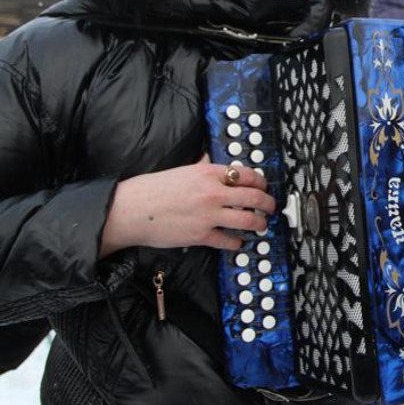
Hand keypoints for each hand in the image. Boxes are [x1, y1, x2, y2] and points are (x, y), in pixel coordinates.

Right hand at [100, 155, 275, 257]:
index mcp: (208, 173)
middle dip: (268, 203)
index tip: (264, 187)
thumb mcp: (181, 170)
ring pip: (248, 220)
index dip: (261, 182)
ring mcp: (208, 216)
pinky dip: (237, 242)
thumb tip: (209, 161)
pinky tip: (238, 242)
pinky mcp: (201, 236)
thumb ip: (201, 167)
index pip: (247, 175)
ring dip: (259, 224)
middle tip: (271, 207)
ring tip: (261, 225)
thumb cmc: (152, 189)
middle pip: (254, 197)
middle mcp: (212, 193)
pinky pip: (229, 241)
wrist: (131, 210)